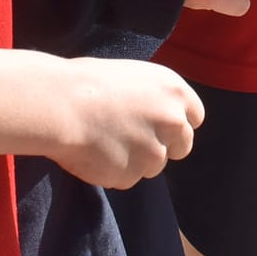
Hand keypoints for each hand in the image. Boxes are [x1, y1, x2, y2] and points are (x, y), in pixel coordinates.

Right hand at [49, 58, 203, 189]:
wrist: (61, 104)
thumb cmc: (89, 82)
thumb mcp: (134, 78)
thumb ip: (155, 99)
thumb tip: (158, 116)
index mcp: (175, 92)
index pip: (195, 117)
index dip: (177, 123)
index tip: (161, 126)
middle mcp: (174, 122)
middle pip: (182, 146)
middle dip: (162, 145)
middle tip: (133, 138)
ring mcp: (155, 152)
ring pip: (153, 165)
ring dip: (136, 159)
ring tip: (105, 141)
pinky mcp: (133, 175)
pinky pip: (127, 178)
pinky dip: (114, 171)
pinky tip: (95, 153)